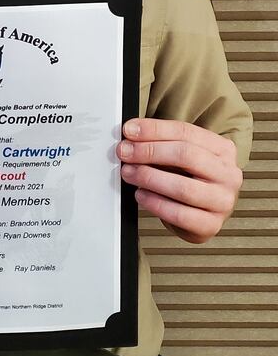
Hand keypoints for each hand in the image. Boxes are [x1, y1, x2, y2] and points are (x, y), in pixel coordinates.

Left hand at [117, 118, 242, 243]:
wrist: (202, 214)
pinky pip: (179, 214)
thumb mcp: (182, 156)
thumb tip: (131, 137)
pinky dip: (155, 203)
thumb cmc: (190, 179)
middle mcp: (228, 174)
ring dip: (149, 178)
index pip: (185, 132)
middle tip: (126, 153)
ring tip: (129, 173)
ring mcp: (223, 201)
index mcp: (222, 149)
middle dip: (149, 152)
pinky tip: (141, 195)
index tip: (129, 131)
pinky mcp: (211, 225)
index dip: (154, 130)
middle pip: (186, 155)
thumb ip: (161, 144)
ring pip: (183, 187)